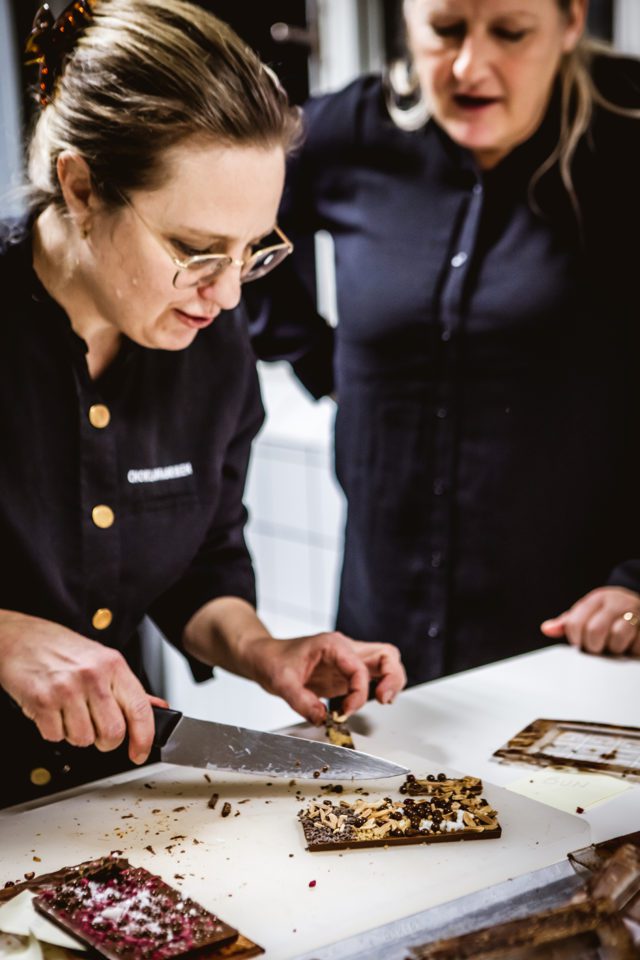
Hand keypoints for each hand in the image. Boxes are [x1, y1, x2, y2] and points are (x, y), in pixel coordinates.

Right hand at [0, 611, 155, 762]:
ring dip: (77, 734)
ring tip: (69, 712)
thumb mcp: (102, 660)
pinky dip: (54, 730)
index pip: (139, 709)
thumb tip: (156, 707)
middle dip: (106, 741)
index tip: (140, 752)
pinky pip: (56, 736)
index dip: (144, 738)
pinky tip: (53, 710)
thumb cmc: (62, 649)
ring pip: (83, 739)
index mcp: (113, 665)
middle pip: (113, 732)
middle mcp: (92, 676)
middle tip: (97, 729)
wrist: (21, 639)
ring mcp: (66, 689)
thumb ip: (129, 689)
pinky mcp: (42, 701)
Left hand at [244, 631, 406, 723]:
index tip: (343, 711)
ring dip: (391, 681)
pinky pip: (374, 676)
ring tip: (384, 700)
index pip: (360, 667)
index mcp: (332, 645)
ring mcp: (348, 660)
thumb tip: (323, 718)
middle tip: (384, 700)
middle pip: (386, 655)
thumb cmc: (272, 660)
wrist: (264, 657)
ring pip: (385, 662)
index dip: (358, 692)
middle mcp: (345, 649)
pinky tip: (373, 701)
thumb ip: (302, 701)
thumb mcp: (281, 682)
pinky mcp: (346, 673)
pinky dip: (380, 687)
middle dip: (392, 678)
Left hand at [541, 587, 639, 655]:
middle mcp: (616, 604)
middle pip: (594, 631)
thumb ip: (568, 622)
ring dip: (613, 648)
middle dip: (593, 646)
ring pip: (616, 638)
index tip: (580, 642)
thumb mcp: (588, 611)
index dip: (575, 639)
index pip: (575, 622)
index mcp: (597, 599)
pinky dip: (631, 651)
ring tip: (614, 645)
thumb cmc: (609, 612)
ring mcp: (635, 615)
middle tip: (597, 647)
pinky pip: (635, 647)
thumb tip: (547, 629)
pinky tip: (629, 644)